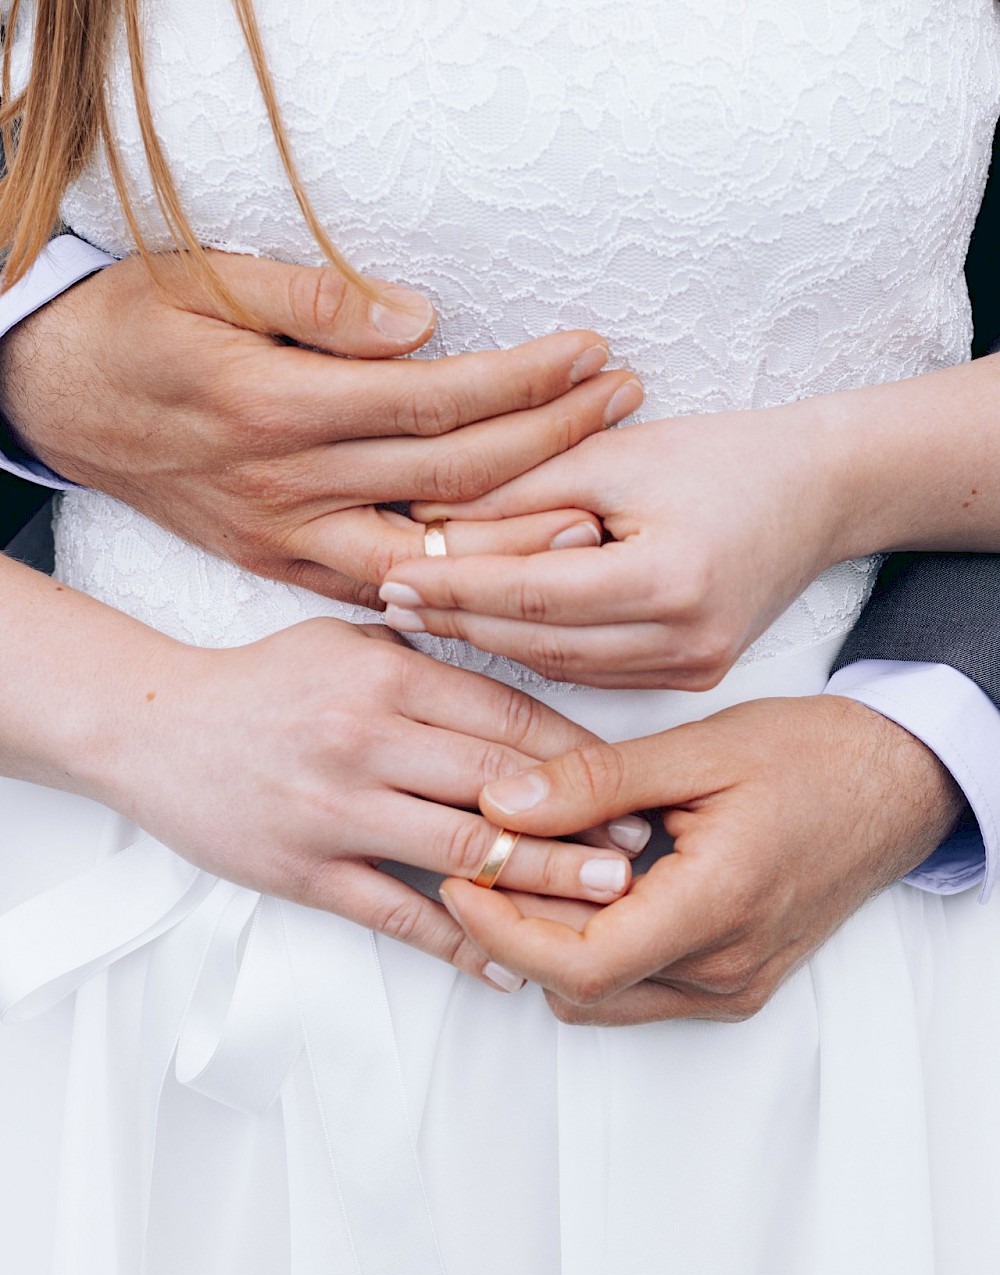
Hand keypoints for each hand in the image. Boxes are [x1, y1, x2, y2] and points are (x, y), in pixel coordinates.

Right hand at [0, 251, 640, 606]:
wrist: (55, 404)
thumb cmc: (130, 332)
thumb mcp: (202, 282)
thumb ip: (316, 303)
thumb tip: (421, 324)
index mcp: (277, 410)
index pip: (435, 401)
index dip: (524, 379)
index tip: (591, 354)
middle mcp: (289, 488)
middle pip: (451, 479)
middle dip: (551, 440)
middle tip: (624, 404)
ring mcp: (286, 540)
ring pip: (427, 555)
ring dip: (518, 538)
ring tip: (602, 511)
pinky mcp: (280, 568)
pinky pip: (383, 589)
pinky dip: (450, 585)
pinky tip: (513, 577)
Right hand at [87, 616, 640, 991]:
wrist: (153, 728)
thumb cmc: (261, 684)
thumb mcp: (346, 644)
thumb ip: (427, 663)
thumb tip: (517, 688)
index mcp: (387, 678)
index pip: (509, 719)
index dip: (580, 756)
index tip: (630, 782)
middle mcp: (369, 740)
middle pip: (502, 786)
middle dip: (582, 822)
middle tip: (643, 851)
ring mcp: (336, 809)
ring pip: (464, 852)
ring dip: (543, 882)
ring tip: (604, 906)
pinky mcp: (304, 870)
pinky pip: (397, 913)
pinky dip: (458, 944)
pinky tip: (506, 967)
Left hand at [379, 400, 845, 686]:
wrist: (821, 491)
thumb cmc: (724, 456)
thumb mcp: (618, 456)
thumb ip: (522, 488)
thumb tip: (426, 516)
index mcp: (672, 581)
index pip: (534, 594)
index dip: (455, 587)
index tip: (390, 576)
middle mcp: (686, 642)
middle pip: (539, 642)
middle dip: (458, 620)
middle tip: (384, 601)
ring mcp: (692, 670)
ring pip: (560, 667)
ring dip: (489, 639)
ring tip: (421, 613)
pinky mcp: (691, 679)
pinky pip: (591, 673)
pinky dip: (537, 649)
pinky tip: (488, 627)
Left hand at [435, 695, 964, 1019]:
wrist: (895, 784)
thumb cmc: (814, 757)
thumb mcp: (700, 750)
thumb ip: (595, 781)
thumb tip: (502, 804)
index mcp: (719, 904)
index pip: (580, 964)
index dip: (502, 931)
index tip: (460, 878)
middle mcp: (727, 966)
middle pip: (581, 987)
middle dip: (517, 929)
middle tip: (486, 857)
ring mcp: (734, 983)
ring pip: (605, 997)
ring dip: (554, 944)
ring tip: (533, 868)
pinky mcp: (736, 983)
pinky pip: (639, 990)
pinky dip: (595, 950)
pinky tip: (584, 890)